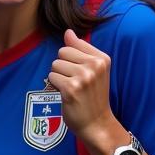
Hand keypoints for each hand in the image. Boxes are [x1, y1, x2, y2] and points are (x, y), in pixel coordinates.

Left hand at [46, 29, 114, 143]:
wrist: (97, 123)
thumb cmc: (93, 95)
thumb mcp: (93, 70)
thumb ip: (80, 49)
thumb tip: (68, 31)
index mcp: (102, 59)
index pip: (72, 44)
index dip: (71, 58)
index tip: (82, 72)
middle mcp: (95, 66)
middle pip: (62, 52)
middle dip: (63, 67)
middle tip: (76, 82)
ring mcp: (84, 77)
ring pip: (55, 65)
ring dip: (59, 77)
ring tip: (72, 89)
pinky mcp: (71, 88)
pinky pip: (52, 77)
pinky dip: (55, 86)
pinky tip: (67, 95)